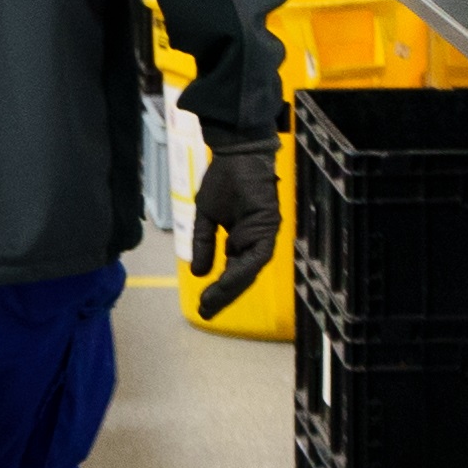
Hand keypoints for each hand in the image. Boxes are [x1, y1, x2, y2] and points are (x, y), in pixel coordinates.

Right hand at [188, 144, 283, 318]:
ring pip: (249, 272)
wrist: (235, 154)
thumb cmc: (223, 181)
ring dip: (230, 288)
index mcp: (242, 240)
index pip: (232, 273)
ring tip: (210, 302)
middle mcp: (255, 242)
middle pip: (241, 278)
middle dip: (223, 296)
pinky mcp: (269, 228)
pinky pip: (255, 256)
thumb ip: (204, 244)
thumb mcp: (205, 216)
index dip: (218, 291)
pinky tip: (224, 281)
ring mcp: (264, 236)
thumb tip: (198, 273)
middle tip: (204, 313)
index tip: (201, 307)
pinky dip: (240, 270)